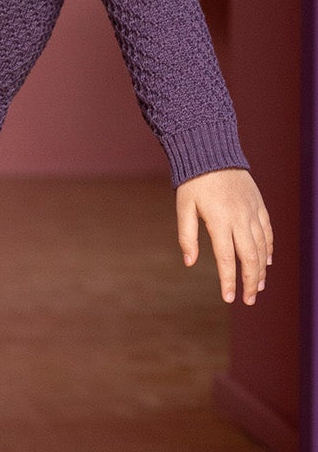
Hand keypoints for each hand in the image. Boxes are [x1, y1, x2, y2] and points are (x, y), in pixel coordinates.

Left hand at [176, 169, 272, 303]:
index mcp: (219, 220)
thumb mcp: (183, 208)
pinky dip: (268, 248)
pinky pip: (268, 231)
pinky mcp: (259, 205)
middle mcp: (240, 218)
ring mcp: (252, 211)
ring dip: (261, 269)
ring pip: (262, 247)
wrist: (212, 151)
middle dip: (251, 282)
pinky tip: (267, 262)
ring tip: (258, 286)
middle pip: (250, 257)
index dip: (228, 280)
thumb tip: (189, 263)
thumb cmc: (193, 182)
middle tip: (248, 300)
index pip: (226, 258)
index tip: (229, 298)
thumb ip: (186, 236)